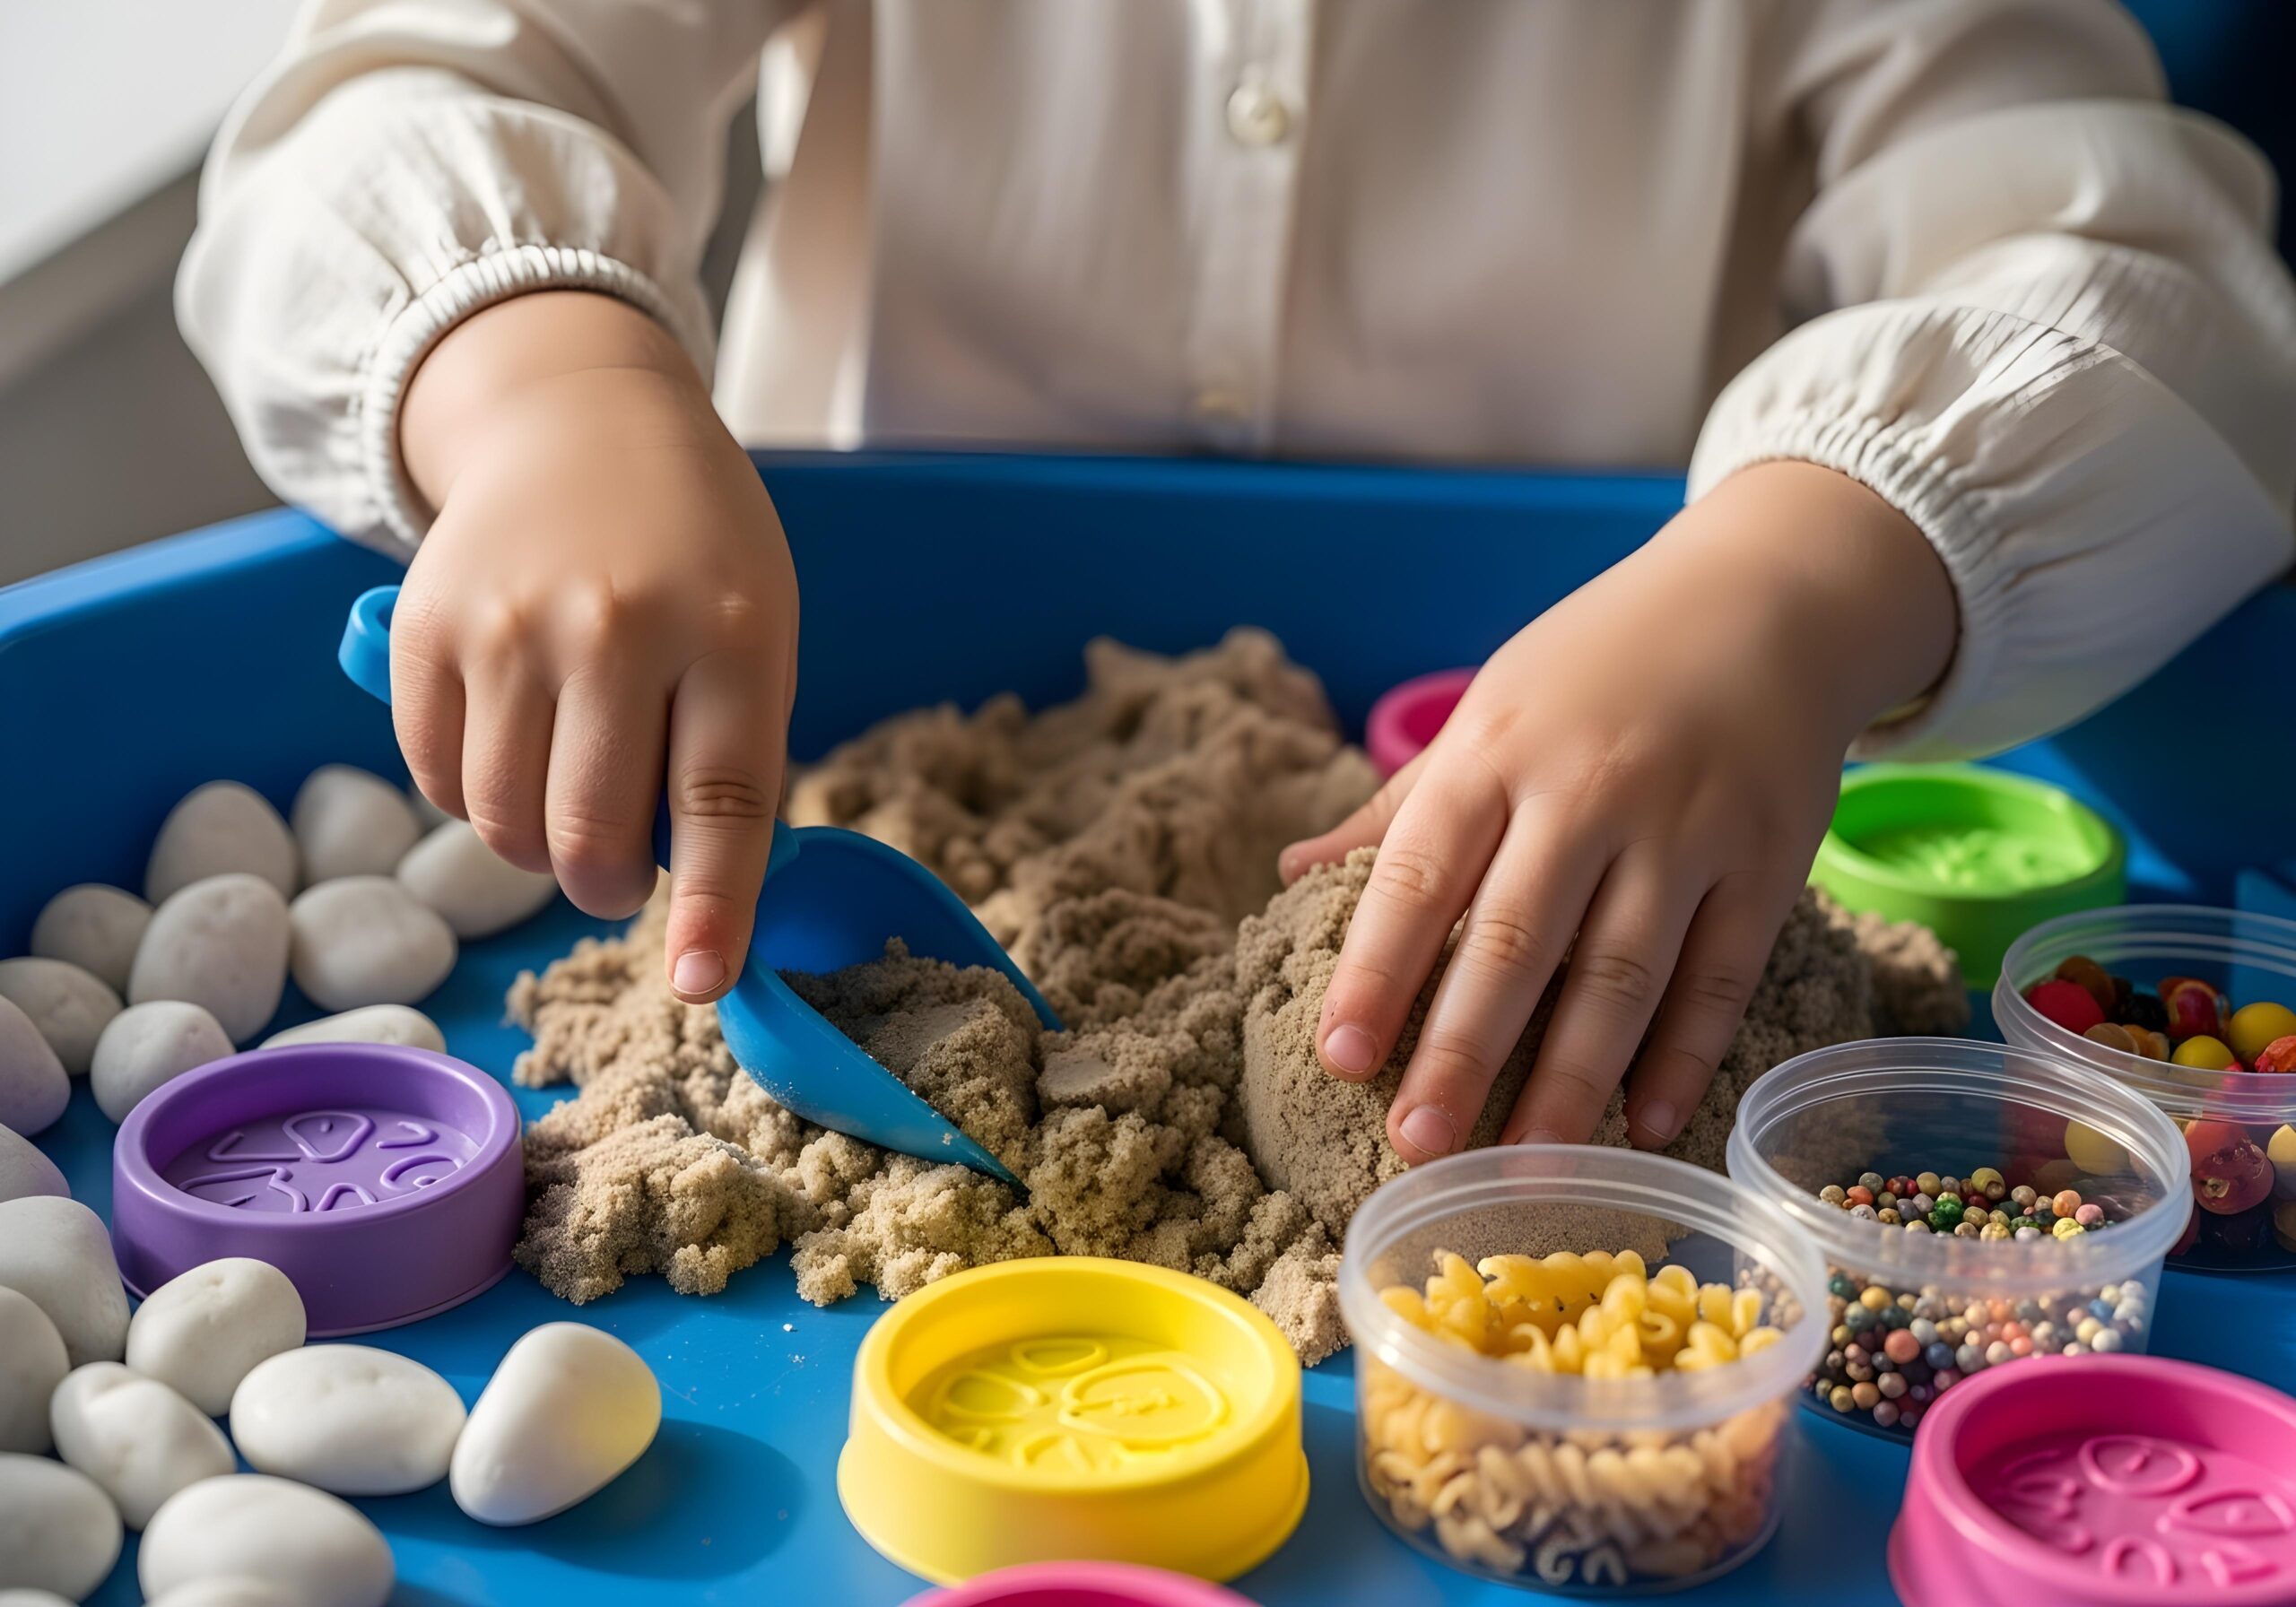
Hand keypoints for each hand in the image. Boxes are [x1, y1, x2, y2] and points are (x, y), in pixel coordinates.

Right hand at [392, 292, 796, 1002]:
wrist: (580, 418)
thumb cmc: (694, 550)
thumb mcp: (756, 628)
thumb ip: (732, 753)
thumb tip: (697, 899)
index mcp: (729, 633)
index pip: (721, 803)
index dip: (711, 910)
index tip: (702, 986)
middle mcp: (615, 627)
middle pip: (590, 835)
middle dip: (610, 888)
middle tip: (622, 870)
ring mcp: (509, 625)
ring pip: (504, 825)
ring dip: (539, 851)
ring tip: (571, 798)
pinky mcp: (425, 627)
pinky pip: (437, 779)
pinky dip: (476, 798)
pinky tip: (514, 747)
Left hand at [1281, 461, 1954, 1157]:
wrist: (1768, 598)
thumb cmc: (1601, 665)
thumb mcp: (1490, 708)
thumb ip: (1400, 805)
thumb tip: (1292, 872)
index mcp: (1497, 751)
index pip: (1420, 874)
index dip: (1376, 970)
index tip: (1338, 1055)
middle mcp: (1589, 791)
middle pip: (1515, 942)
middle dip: (1461, 1052)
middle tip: (1415, 1143)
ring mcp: (1686, 829)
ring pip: (1620, 976)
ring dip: (1569, 1082)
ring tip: (1524, 1170)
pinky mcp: (1769, 861)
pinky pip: (1720, 977)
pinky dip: (1684, 1057)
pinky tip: (1645, 1125)